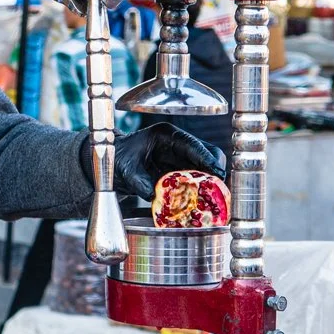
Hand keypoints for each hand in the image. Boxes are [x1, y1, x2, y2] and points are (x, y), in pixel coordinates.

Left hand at [111, 122, 226, 204]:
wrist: (113, 163)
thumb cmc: (119, 159)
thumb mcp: (127, 170)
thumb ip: (139, 182)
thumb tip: (153, 196)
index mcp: (165, 135)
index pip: (192, 144)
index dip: (206, 158)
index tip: (218, 173)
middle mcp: (177, 143)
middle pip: (207, 152)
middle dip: (215, 169)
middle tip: (220, 188)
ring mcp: (180, 155)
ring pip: (205, 165)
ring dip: (211, 180)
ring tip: (215, 195)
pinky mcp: (180, 168)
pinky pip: (197, 176)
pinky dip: (202, 187)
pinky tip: (204, 199)